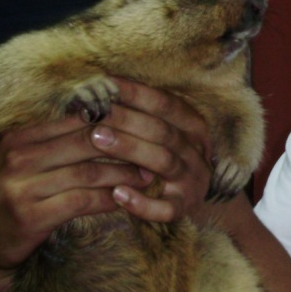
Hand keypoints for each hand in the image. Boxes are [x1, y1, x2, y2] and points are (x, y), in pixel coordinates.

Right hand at [0, 79, 212, 291]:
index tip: (141, 122)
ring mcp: (24, 187)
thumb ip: (54, 140)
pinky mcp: (32, 217)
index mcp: (20, 137)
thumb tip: (102, 118)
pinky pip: (82, 201)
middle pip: (87, 141)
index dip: (113, 119)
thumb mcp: (22, 159)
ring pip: (89, 171)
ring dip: (124, 173)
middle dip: (126, 144)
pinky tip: (126, 199)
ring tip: (147, 174)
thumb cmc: (8, 193)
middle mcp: (20, 158)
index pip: (75, 119)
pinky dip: (109, 199)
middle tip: (154, 148)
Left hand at [89, 77, 213, 223]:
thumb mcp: (165, 132)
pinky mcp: (183, 207)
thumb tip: (99, 88)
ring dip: (130, 149)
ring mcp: (191, 180)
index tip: (105, 83)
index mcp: (192, 127)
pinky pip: (165, 208)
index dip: (136, 92)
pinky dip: (142, 202)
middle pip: (162, 131)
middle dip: (126, 119)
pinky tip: (117, 193)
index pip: (165, 104)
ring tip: (97, 139)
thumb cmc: (166, 157)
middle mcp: (195, 151)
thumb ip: (141, 114)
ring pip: (163, 161)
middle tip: (94, 112)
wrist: (196, 200)